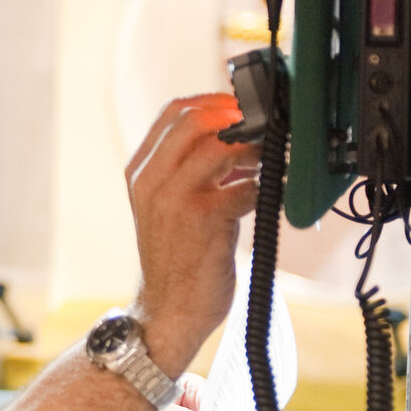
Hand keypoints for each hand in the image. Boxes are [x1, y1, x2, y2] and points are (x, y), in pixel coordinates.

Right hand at [126, 94, 260, 370]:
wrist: (167, 310)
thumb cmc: (177, 256)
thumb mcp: (168, 205)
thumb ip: (190, 169)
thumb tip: (237, 136)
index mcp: (141, 172)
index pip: (172, 112)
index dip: (213, 101)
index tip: (242, 107)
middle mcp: (150, 180)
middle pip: (193, 119)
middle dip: (235, 116)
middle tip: (262, 126)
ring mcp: (174, 199)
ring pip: (219, 147)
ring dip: (254, 148)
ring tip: (270, 159)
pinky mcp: (203, 221)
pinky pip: (243, 186)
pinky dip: (264, 186)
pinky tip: (270, 194)